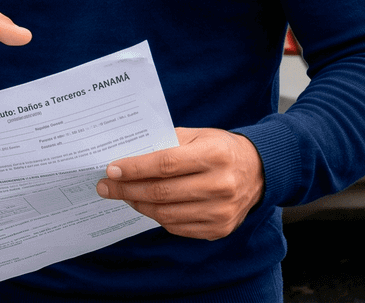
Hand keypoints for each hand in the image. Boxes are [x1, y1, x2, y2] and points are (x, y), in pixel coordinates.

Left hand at [96, 126, 265, 239]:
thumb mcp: (197, 135)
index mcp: (215, 155)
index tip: (111, 169)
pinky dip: (156, 216)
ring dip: (137, 204)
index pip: (165, 164)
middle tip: (105, 186)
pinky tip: (146, 205)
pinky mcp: (219, 229)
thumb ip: (164, 143)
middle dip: (126, 189)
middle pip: (162, 192)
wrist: (258, 171)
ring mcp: (222, 212)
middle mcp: (221, 185)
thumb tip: (126, 157)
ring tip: (123, 194)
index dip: (135, 168)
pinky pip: (177, 227)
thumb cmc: (220, 149)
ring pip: (166, 213)